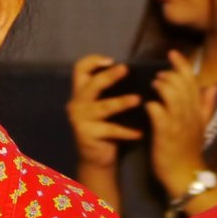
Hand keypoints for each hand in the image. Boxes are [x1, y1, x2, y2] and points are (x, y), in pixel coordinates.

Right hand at [66, 54, 144, 172]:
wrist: (96, 157)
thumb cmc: (104, 126)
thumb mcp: (102, 105)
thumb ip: (109, 90)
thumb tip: (133, 72)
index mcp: (80, 92)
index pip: (79, 69)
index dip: (93, 61)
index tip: (111, 60)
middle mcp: (77, 103)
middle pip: (92, 84)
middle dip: (109, 76)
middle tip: (126, 69)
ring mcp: (80, 120)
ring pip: (103, 107)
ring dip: (121, 102)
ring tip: (138, 100)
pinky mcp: (87, 135)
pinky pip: (111, 130)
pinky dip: (127, 132)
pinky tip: (139, 133)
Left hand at [147, 50, 216, 198]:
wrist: (185, 174)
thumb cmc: (189, 150)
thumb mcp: (203, 125)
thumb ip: (207, 104)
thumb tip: (213, 85)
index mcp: (198, 110)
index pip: (193, 81)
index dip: (182, 65)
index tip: (172, 53)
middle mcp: (190, 114)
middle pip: (183, 84)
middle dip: (169, 74)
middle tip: (159, 74)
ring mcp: (178, 123)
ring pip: (172, 94)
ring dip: (161, 86)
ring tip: (153, 85)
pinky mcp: (166, 134)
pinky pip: (159, 113)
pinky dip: (152, 105)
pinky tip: (147, 104)